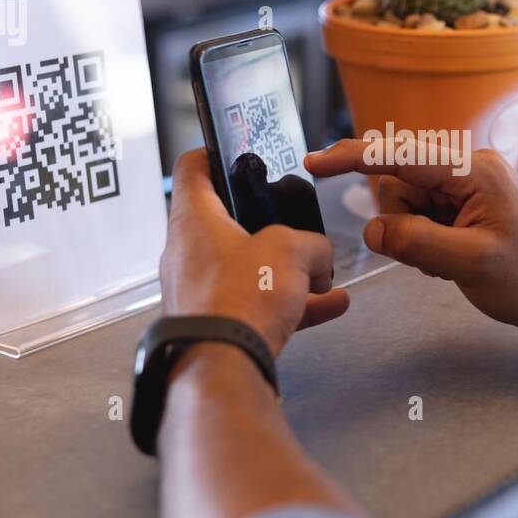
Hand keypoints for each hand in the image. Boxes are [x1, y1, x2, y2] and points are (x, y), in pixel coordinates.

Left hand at [160, 149, 348, 355]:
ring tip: (323, 273)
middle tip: (294, 220)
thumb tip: (321, 258)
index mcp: (193, 220)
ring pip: (247, 268)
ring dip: (285, 269)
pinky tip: (330, 306)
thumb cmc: (239, 298)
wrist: (224, 365)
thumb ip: (313, 244)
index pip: (192, 168)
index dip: (215, 153)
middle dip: (267, 223)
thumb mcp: (292, 250)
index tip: (236, 152)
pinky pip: (258, 305)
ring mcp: (199, 291)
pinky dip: (291, 304)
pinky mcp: (215, 324)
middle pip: (226, 222)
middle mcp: (188, 254)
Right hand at [306, 140, 517, 336]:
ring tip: (450, 260)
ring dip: (414, 237)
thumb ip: (416, 242)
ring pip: (404, 203)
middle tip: (437, 255)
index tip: (314, 163)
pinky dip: (424, 242)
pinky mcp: (462, 206)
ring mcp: (463, 187)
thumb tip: (373, 230)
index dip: (352, 157)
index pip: (399, 155)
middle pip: (397, 182)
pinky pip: (419, 218)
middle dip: (402, 222)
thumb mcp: (471, 262)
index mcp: (472, 169)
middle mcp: (466, 168)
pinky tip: (451, 260)